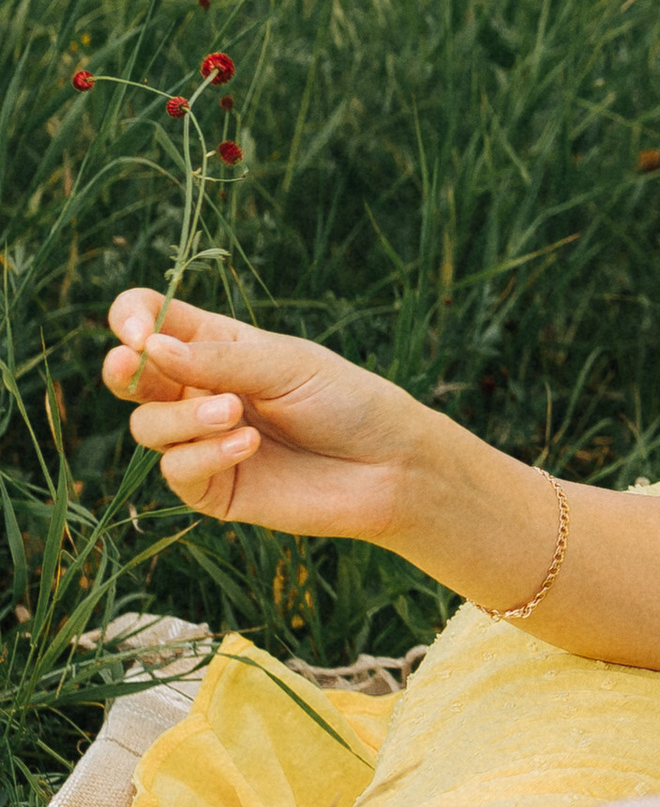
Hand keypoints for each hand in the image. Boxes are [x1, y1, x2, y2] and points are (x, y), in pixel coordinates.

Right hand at [103, 288, 433, 539]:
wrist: (389, 465)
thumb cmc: (345, 401)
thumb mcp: (285, 365)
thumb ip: (219, 360)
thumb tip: (148, 348)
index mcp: (215, 345)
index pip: (152, 319)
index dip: (132, 318)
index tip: (138, 331)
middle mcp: (200, 390)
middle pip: (130, 377)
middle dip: (122, 370)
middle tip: (133, 363)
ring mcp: (202, 440)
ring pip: (147, 426)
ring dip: (181, 418)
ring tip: (234, 413)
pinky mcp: (212, 488)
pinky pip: (176, 470)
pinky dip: (204, 455)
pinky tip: (246, 445)